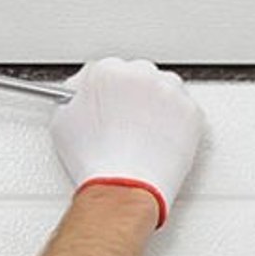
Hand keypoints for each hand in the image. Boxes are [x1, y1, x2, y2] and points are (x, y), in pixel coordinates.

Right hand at [50, 59, 205, 228]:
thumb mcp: (63, 121)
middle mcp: (141, 75)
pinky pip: (183, 109)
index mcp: (107, 72)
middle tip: (127, 120)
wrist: (125, 185)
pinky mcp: (191, 111)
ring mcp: (169, 92)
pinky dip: (175, 121)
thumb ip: (73, 97)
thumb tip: (80, 94)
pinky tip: (160, 137)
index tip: (110, 102)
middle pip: (139, 76)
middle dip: (133, 95)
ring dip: (156, 104)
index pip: (109, 70)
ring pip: (164, 89)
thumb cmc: (96, 159)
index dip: (107, 92)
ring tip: (144, 131)